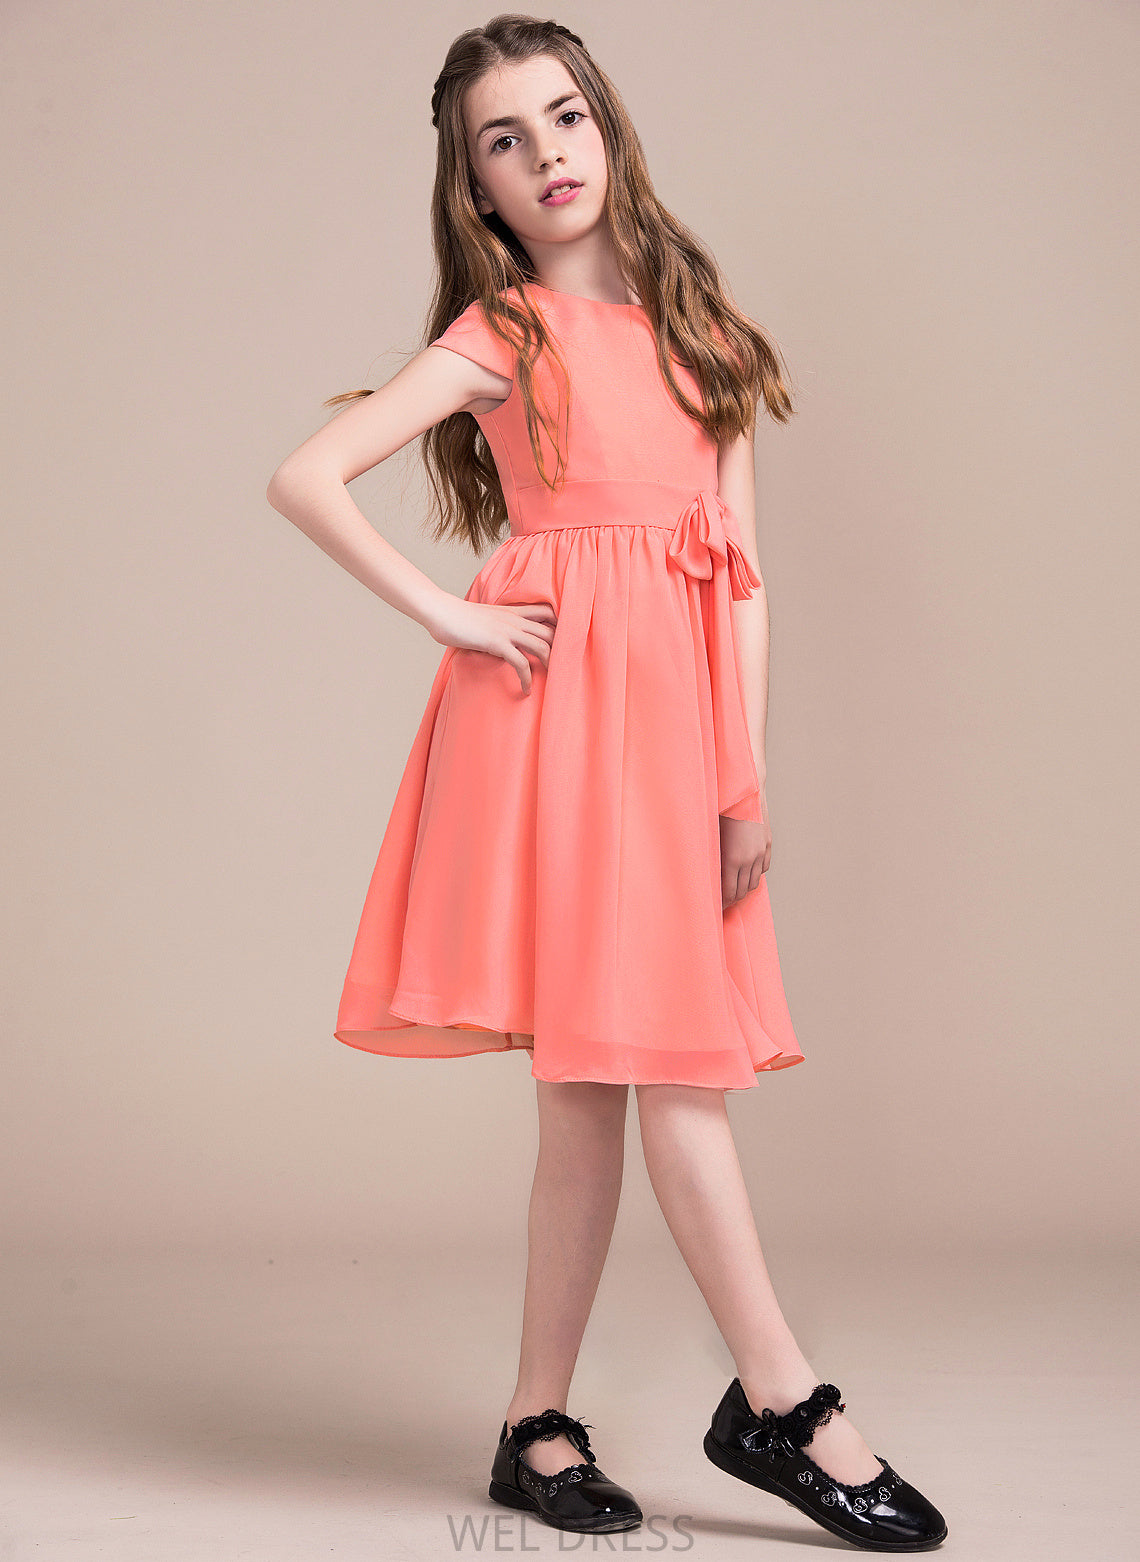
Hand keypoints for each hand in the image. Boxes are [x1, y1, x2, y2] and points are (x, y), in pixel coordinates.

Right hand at [426, 595, 557, 693]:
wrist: (441, 612)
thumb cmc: (459, 617)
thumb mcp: (486, 618)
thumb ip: (500, 626)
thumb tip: (504, 641)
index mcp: (513, 611)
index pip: (547, 612)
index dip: (559, 627)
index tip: (560, 645)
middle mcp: (515, 619)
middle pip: (551, 632)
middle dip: (560, 652)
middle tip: (559, 669)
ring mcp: (507, 630)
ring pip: (542, 646)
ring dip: (549, 666)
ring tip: (548, 682)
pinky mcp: (497, 643)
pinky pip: (521, 662)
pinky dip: (527, 678)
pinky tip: (526, 689)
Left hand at [719, 794, 771, 909]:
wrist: (743, 790)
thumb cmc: (720, 811)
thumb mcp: (711, 836)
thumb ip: (712, 858)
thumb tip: (706, 876)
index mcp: (732, 859)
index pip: (729, 892)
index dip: (723, 903)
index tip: (717, 907)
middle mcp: (749, 858)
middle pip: (743, 891)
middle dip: (732, 899)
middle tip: (723, 903)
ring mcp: (761, 851)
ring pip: (754, 882)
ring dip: (744, 889)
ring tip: (734, 891)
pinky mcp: (767, 844)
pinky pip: (763, 868)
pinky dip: (755, 874)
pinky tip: (746, 874)